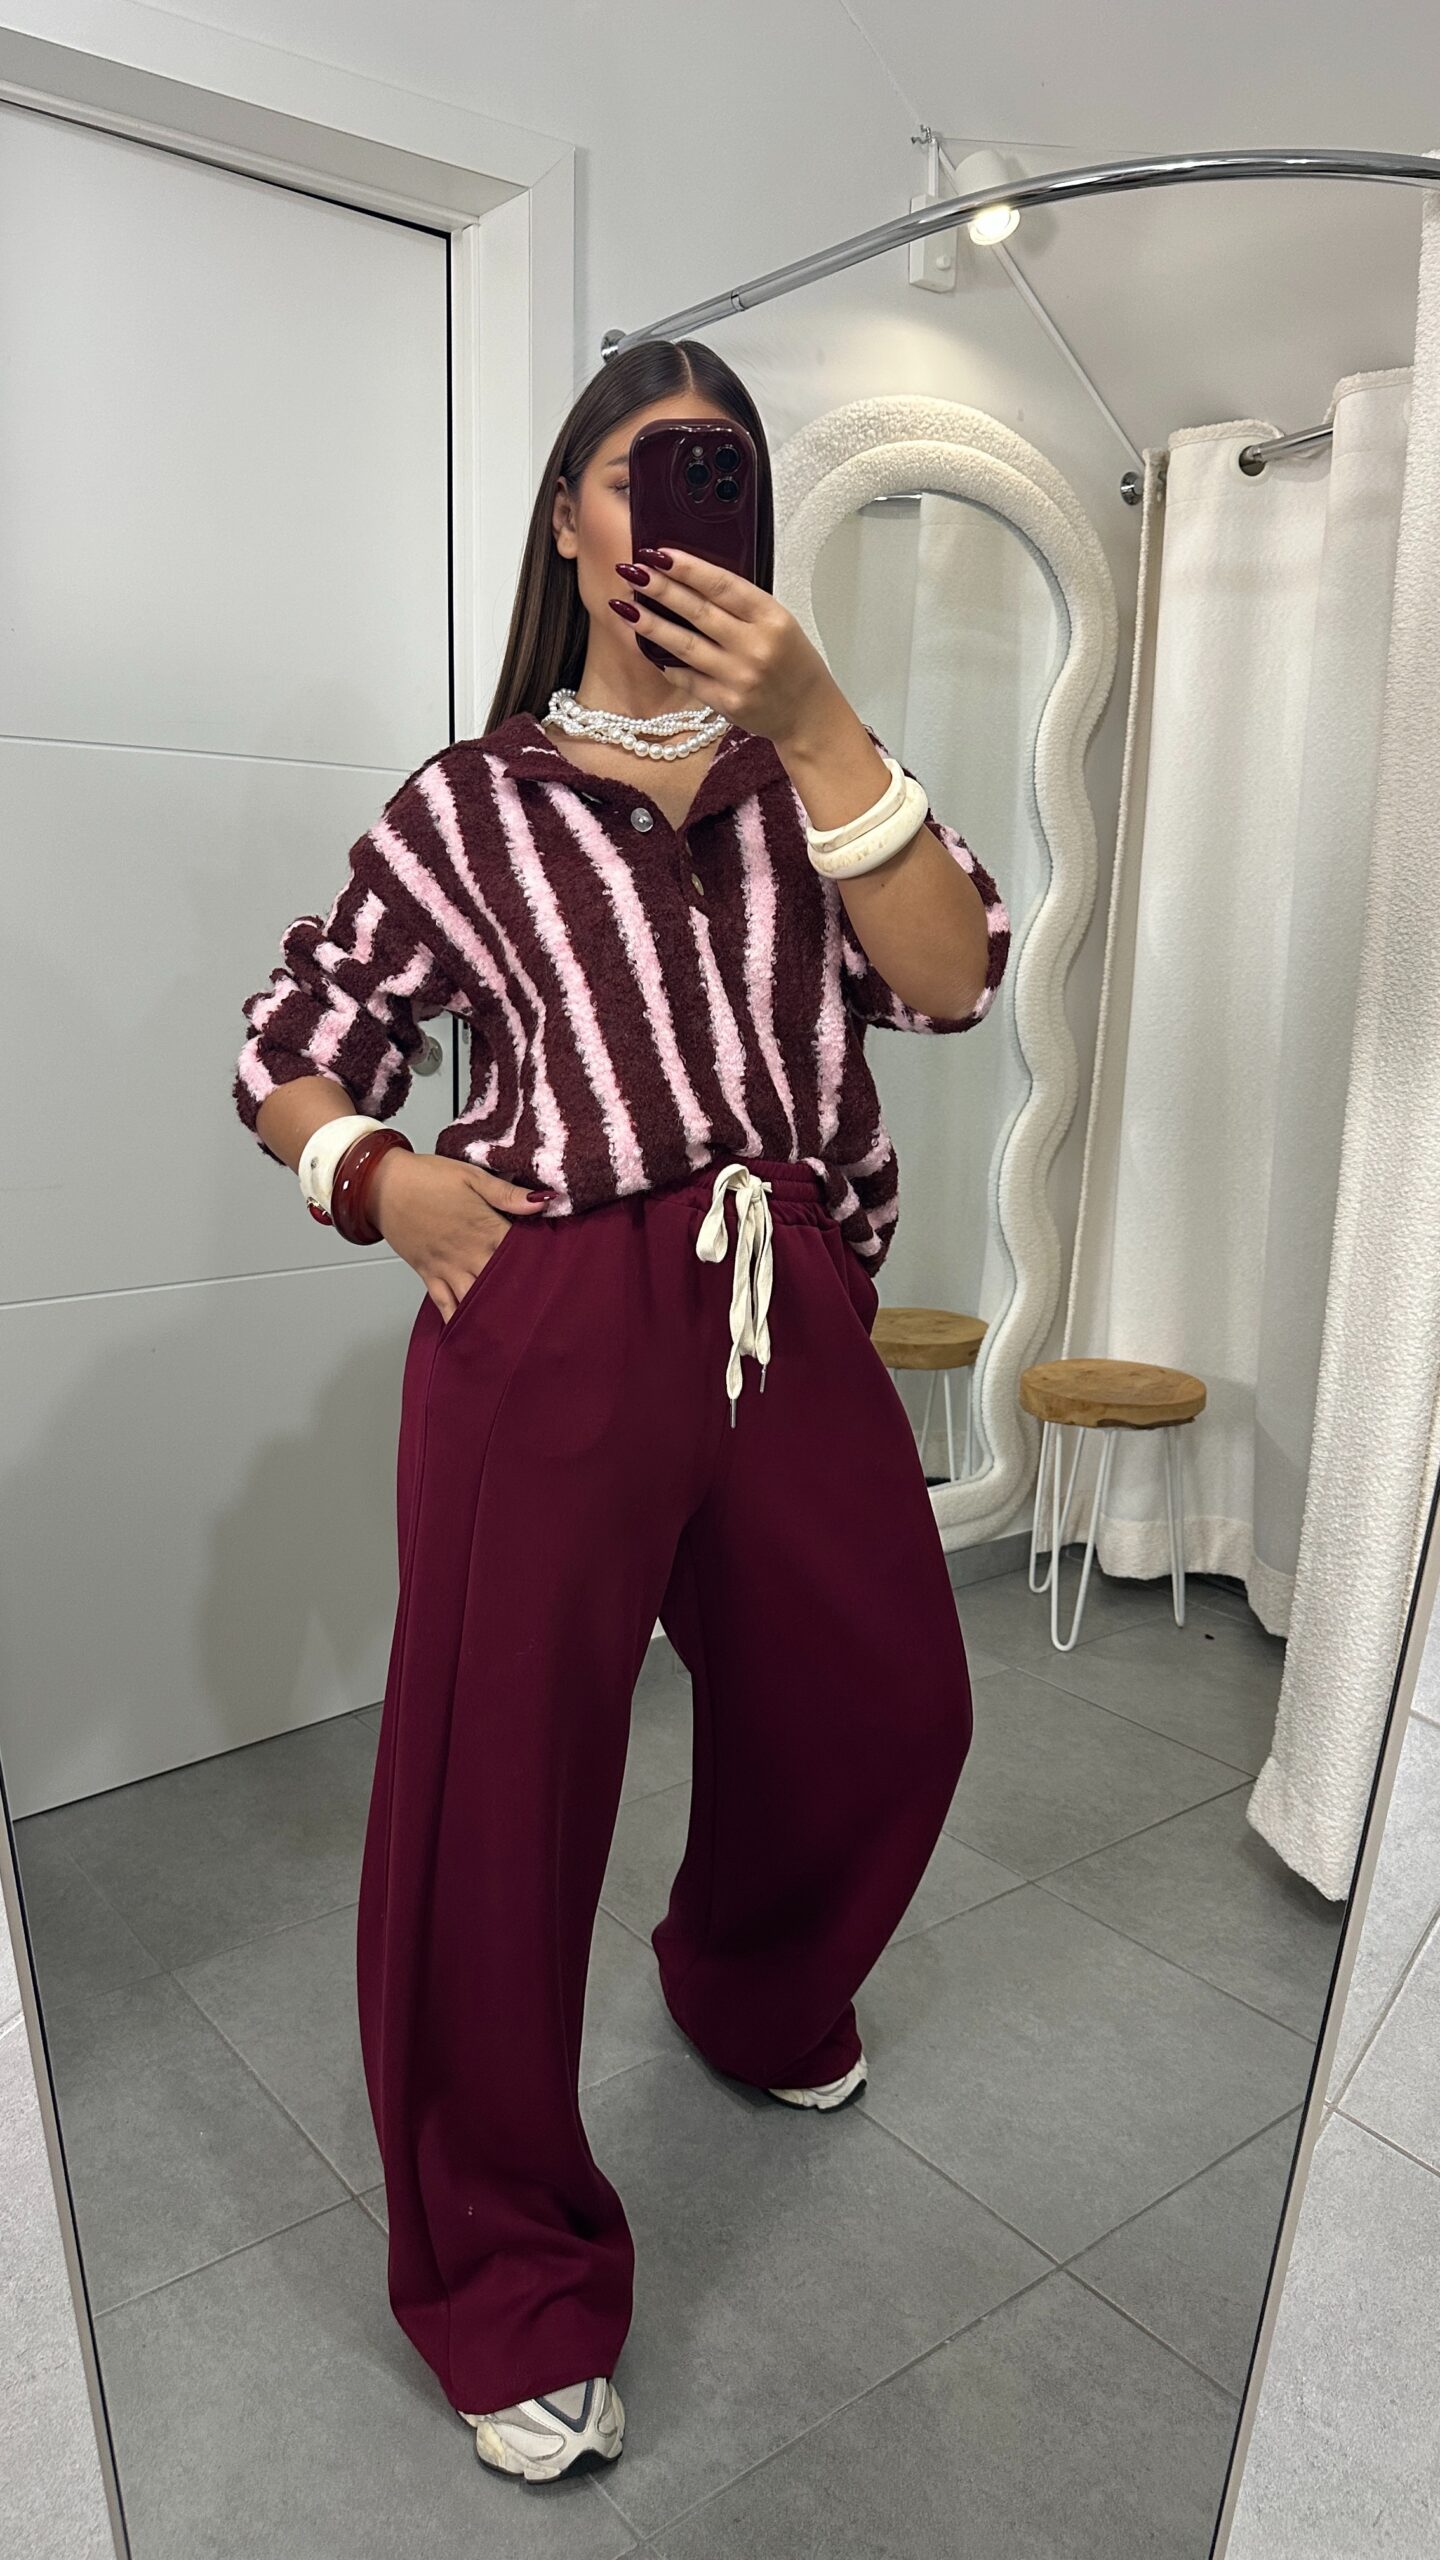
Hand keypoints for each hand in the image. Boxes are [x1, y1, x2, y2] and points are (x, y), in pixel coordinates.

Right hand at [367, 1151, 547, 1322]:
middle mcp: (468, 1254)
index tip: (559, 1275)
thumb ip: (508, 1193)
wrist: (382, 1185)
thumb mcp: (472, 1176)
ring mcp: (448, 1268)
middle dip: (523, 1297)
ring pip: (476, 1300)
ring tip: (517, 1333)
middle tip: (545, 1314)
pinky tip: (471, 1337)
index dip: (542, 1264)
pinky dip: (457, 1322)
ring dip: (494, 1315)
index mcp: (484, 1228)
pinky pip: (445, 1306)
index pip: (521, 1253)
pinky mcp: (429, 1275)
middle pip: (502, 1282)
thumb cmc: (427, 1177)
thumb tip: (543, 1202)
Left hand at [611, 546, 841, 749]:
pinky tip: (646, 646)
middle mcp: (755, 646)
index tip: (660, 554)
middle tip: (632, 572)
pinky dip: (664, 661)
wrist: (808, 713)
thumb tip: (690, 579)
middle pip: (698, 611)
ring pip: (684, 645)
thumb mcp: (778, 622)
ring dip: (651, 624)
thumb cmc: (792, 662)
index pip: (723, 585)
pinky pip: (686, 677)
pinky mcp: (726, 702)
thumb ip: (741, 605)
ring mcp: (739, 676)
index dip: (688, 568)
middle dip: (660, 589)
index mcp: (771, 618)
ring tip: (625, 606)